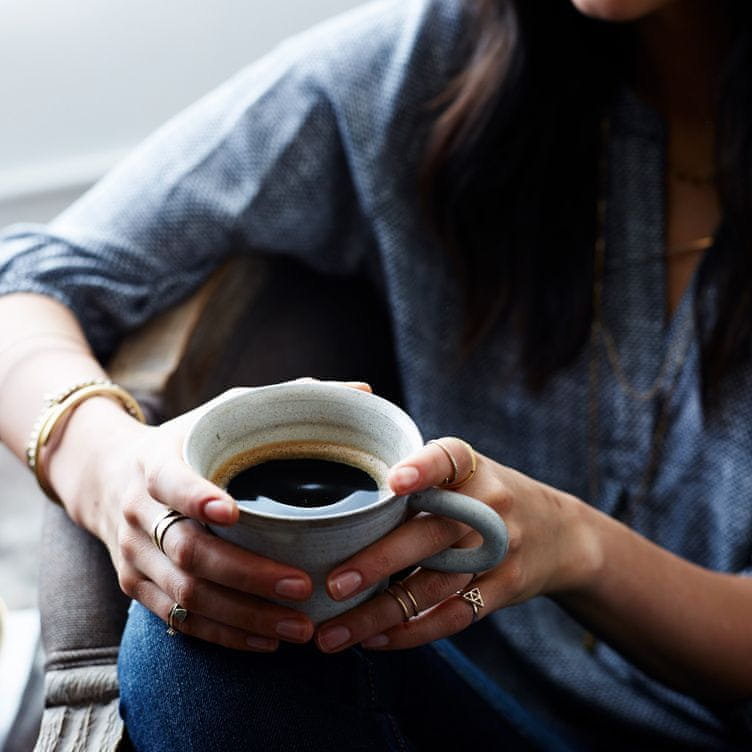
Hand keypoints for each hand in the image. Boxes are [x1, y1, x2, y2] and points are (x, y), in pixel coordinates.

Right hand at [49, 382, 372, 651]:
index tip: (234, 512)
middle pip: (188, 551)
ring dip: (244, 616)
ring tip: (299, 627)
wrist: (106, 478)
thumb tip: (362, 392)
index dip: (198, 497)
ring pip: (186, 595)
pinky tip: (267, 641)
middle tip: (302, 586)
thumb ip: (286, 399)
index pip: (171, 481)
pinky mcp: (136, 586)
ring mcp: (135, 555)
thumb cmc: (186, 442)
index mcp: (157, 464)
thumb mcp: (223, 412)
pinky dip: (225, 635)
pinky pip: (179, 620)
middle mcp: (140, 512)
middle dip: (247, 575)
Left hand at [315, 437, 597, 652]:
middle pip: (431, 535)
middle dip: (380, 562)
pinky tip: (374, 640)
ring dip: (381, 614)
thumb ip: (418, 479)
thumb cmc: (484, 496)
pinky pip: (454, 616)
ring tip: (333, 633)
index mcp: (470, 467)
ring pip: (435, 586)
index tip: (394, 482)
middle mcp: (487, 505)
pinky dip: (412, 632)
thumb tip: (342, 506)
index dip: (423, 468)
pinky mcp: (503, 588)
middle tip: (334, 584)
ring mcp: (498, 550)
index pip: (447, 459)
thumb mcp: (464, 471)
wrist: (559, 532)